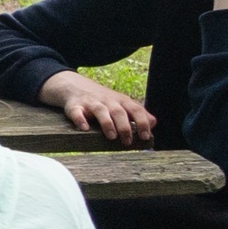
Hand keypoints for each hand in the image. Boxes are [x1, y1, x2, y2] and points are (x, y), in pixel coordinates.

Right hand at [40, 70, 156, 145]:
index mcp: (121, 100)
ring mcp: (90, 102)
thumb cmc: (103, 100)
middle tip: (127, 142)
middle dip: (125, 127)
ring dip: (107, 123)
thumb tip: (153, 123)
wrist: (74, 85)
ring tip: (111, 137)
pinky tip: (84, 128)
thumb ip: (137, 113)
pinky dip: (80, 119)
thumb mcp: (121, 103)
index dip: (142, 123)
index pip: (135, 110)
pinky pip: (76, 112)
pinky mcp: (74, 106)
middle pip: (118, 112)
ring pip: (100, 111)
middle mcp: (107, 100)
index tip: (145, 137)